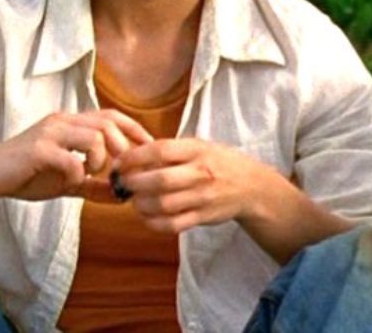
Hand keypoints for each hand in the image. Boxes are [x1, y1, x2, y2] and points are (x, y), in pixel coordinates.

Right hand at [0, 110, 153, 200]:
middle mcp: (63, 122)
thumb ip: (93, 185)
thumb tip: (122, 196)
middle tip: (119, 171)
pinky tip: (68, 183)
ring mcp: (50, 133)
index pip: (112, 116)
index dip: (135, 130)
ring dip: (101, 160)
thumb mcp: (65, 180)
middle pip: (108, 123)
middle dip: (123, 148)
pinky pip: (71, 159)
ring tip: (90, 175)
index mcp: (71, 124)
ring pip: (94, 137)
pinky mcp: (37, 150)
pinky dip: (77, 174)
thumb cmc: (24, 174)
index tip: (150, 150)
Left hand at [115, 138, 281, 233]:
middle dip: (134, 183)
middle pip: (159, 180)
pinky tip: (146, 216)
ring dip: (141, 204)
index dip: (134, 157)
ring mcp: (202, 197)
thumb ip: (172, 151)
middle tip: (123, 184)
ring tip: (135, 200)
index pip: (160, 150)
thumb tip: (133, 156)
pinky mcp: (203, 217)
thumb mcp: (201, 147)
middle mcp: (201, 173)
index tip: (120, 163)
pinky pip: (172, 225)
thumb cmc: (219, 163)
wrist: (252, 186)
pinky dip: (153, 223)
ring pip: (163, 205)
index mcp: (198, 150)